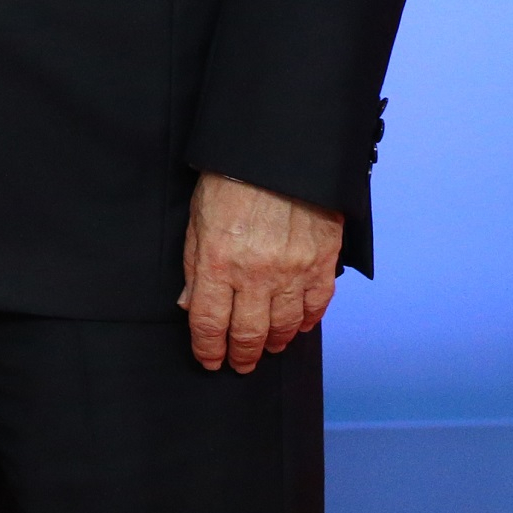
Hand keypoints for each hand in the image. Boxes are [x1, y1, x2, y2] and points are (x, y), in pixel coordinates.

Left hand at [179, 173, 342, 373]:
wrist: (279, 149)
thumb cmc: (231, 177)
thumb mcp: (198, 218)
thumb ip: (194, 264)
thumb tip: (190, 304)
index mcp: (218, 262)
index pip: (209, 323)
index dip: (208, 349)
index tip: (209, 360)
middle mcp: (256, 274)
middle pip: (248, 333)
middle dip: (241, 355)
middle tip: (239, 363)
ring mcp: (293, 271)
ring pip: (284, 326)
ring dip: (274, 343)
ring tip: (268, 348)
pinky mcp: (322, 262)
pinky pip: (316, 305)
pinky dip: (306, 322)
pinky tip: (298, 327)